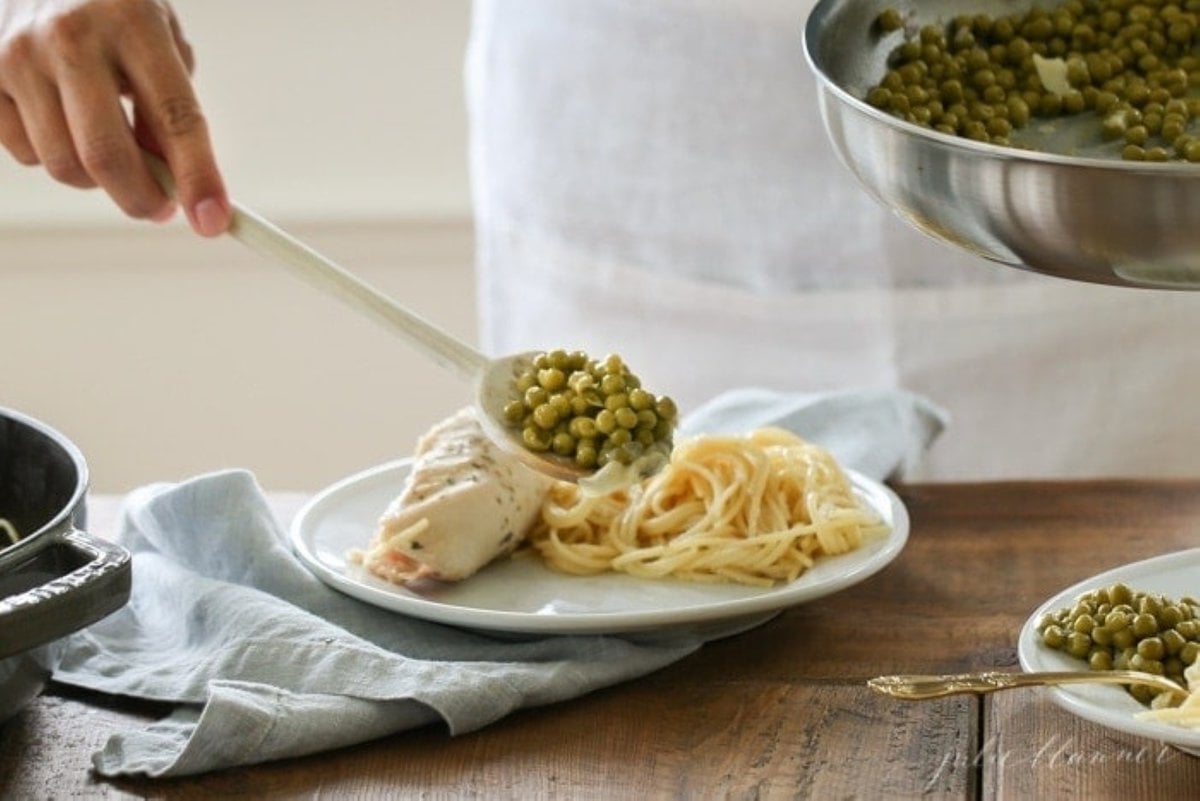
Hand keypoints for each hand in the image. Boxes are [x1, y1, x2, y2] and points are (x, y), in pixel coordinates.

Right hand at [0, 0, 229, 235]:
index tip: (213, 221)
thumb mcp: (158, 38)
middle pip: (107, 156)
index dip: (198, 177)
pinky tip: (64, 124)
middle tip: (161, 209)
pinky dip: (53, 157)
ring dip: (98, 180)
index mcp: (133, 22)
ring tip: (110, 148)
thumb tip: (172, 179)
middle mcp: (71, 38)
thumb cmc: (110, 8)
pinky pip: (25, 154)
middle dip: (142, 200)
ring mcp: (19, 57)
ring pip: (64, 165)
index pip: (175, 116)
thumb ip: (171, 104)